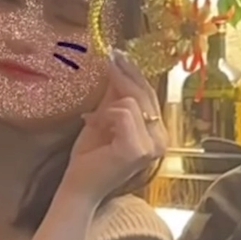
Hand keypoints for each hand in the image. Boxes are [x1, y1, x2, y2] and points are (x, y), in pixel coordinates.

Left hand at [63, 49, 168, 201]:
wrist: (79, 186)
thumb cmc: (91, 157)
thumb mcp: (104, 118)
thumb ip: (115, 96)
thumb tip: (118, 64)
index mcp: (158, 135)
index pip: (150, 96)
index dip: (134, 73)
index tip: (118, 53)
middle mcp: (162, 141)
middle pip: (144, 95)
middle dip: (123, 75)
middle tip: (109, 57)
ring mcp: (152, 148)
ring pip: (132, 103)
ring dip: (107, 108)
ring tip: (94, 121)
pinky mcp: (138, 150)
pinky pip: (122, 114)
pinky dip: (105, 116)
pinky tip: (94, 126)